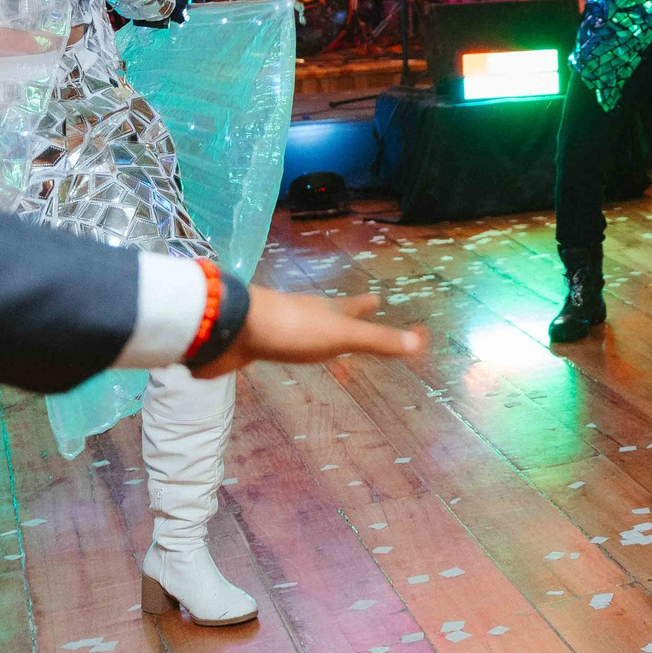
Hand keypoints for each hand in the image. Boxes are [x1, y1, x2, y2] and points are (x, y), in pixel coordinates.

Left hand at [191, 287, 425, 378]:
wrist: (232, 328)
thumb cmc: (292, 329)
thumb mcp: (340, 336)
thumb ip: (376, 341)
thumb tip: (419, 343)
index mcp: (326, 311)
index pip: (352, 306)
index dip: (365, 305)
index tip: (377, 298)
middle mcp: (304, 315)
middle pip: (327, 314)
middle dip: (342, 316)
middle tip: (355, 315)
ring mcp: (277, 328)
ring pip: (301, 329)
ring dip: (313, 333)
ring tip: (319, 339)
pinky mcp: (254, 344)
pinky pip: (275, 346)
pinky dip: (283, 349)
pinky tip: (277, 354)